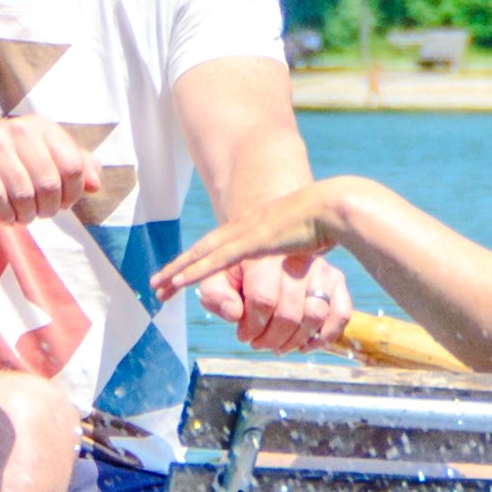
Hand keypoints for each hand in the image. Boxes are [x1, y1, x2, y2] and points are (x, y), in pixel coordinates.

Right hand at [0, 115, 112, 224]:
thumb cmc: (1, 163)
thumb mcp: (39, 158)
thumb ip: (73, 166)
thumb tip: (94, 183)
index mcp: (42, 128)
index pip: (74, 166)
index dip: (72, 194)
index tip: (62, 204)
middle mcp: (19, 130)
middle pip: (50, 184)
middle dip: (47, 209)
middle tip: (37, 214)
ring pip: (23, 194)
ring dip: (24, 215)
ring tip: (20, 216)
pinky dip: (3, 215)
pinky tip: (3, 216)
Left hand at [148, 177, 370, 300]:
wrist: (336, 205)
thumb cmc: (329, 223)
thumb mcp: (306, 245)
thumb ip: (296, 259)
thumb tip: (301, 268)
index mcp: (256, 230)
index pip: (218, 250)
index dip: (196, 263)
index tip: (178, 278)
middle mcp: (245, 229)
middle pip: (202, 251)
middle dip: (177, 269)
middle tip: (155, 284)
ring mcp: (247, 233)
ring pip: (202, 255)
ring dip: (178, 271)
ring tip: (157, 286)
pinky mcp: (254, 241)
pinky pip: (218, 260)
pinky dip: (196, 271)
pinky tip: (179, 280)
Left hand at [201, 252, 349, 351]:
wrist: (264, 253)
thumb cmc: (237, 274)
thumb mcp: (216, 280)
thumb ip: (216, 295)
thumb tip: (234, 313)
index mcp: (264, 256)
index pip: (263, 300)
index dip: (252, 328)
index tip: (243, 336)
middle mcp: (297, 258)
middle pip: (289, 313)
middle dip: (271, 339)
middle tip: (259, 344)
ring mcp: (320, 269)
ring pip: (315, 315)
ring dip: (295, 341)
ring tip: (279, 346)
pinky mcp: (336, 280)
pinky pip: (342, 313)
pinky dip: (325, 336)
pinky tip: (305, 346)